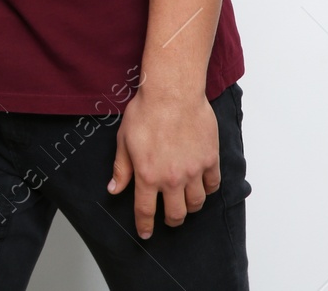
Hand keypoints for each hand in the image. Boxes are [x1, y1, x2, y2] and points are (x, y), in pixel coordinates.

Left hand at [107, 87, 220, 238]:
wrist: (172, 94)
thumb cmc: (145, 112)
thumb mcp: (124, 141)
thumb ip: (121, 168)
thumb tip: (114, 189)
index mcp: (148, 175)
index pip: (145, 210)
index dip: (145, 225)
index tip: (145, 233)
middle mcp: (172, 178)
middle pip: (175, 213)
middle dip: (171, 221)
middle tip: (168, 219)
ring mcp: (194, 171)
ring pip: (196, 203)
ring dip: (189, 207)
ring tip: (184, 203)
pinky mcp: (210, 160)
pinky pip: (212, 185)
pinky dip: (207, 189)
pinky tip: (201, 186)